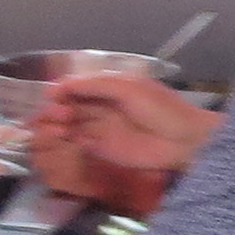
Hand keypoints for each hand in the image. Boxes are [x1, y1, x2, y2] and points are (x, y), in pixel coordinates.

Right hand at [44, 73, 216, 176]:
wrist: (184, 140)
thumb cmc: (161, 109)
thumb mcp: (128, 87)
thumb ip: (95, 84)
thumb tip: (63, 84)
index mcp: (111, 87)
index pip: (78, 86)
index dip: (62, 89)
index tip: (50, 95)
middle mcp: (104, 107)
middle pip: (72, 105)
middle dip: (58, 107)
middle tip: (52, 113)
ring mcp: (102, 129)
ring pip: (72, 124)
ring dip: (60, 124)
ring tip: (55, 126)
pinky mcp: (103, 149)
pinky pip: (80, 142)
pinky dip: (68, 140)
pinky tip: (62, 138)